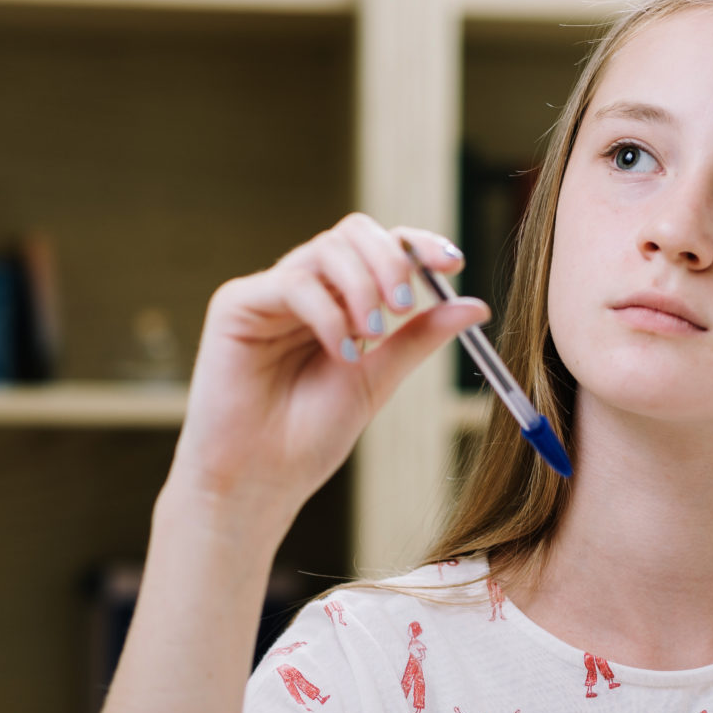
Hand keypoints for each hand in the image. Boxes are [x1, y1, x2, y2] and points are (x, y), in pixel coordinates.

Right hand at [170, 213, 490, 516]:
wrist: (260, 479)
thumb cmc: (309, 437)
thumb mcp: (378, 379)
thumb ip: (418, 338)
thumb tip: (476, 305)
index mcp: (338, 302)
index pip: (380, 249)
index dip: (418, 245)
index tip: (454, 264)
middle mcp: (305, 288)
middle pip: (353, 233)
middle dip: (389, 260)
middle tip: (404, 305)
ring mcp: (269, 292)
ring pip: (326, 250)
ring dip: (362, 288)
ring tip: (372, 336)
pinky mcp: (236, 303)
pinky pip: (293, 283)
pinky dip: (328, 313)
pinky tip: (340, 351)